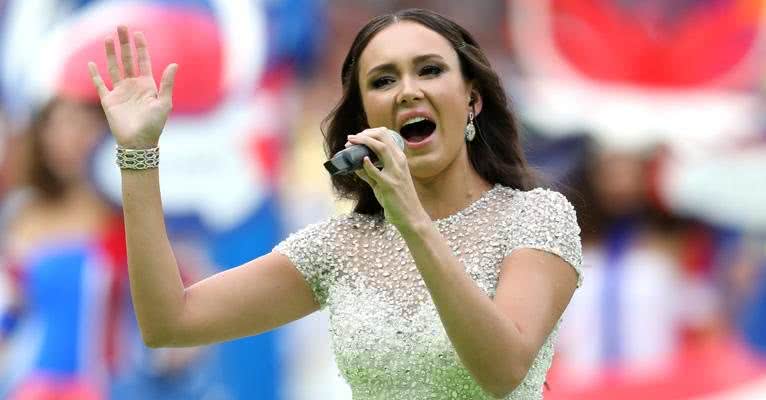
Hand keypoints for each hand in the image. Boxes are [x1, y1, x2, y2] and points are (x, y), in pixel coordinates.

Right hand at [88, 26, 176, 148]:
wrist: (138, 142)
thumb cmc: (154, 125)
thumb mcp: (164, 103)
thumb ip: (167, 83)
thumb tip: (174, 64)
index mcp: (147, 85)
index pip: (143, 61)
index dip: (140, 47)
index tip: (138, 33)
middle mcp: (133, 86)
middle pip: (127, 60)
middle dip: (124, 43)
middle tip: (121, 26)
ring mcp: (120, 92)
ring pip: (114, 68)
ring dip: (110, 53)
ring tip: (107, 38)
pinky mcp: (109, 101)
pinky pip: (100, 84)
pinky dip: (95, 74)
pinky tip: (91, 63)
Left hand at [347, 128, 428, 230]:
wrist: (410, 216)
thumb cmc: (398, 200)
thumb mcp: (384, 183)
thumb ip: (371, 174)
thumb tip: (355, 166)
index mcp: (400, 159)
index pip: (386, 137)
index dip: (370, 132)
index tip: (358, 135)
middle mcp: (399, 162)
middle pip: (383, 138)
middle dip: (364, 134)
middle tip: (351, 138)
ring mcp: (395, 172)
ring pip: (381, 148)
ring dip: (363, 142)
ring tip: (350, 143)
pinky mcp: (389, 184)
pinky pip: (375, 171)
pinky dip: (366, 164)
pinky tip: (360, 161)